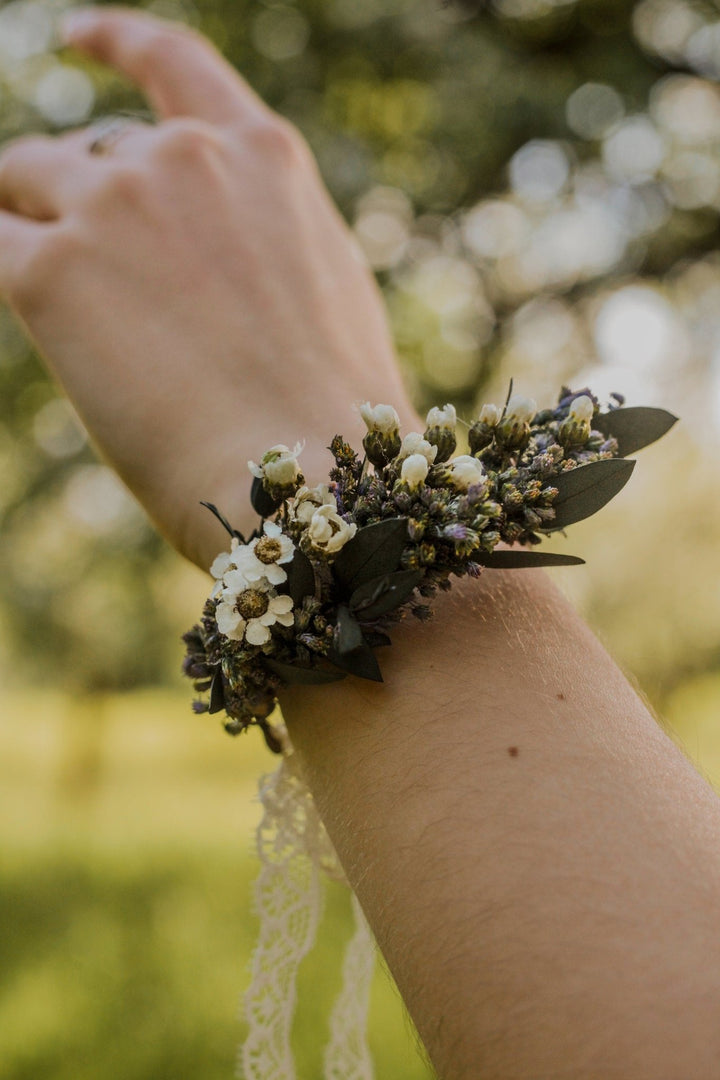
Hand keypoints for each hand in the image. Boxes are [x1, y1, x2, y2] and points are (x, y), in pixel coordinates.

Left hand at [0, 6, 417, 567]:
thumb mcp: (321, 288)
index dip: (118, 42)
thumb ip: (259, 234)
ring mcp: (111, 207)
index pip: (173, 63)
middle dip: (75, 196)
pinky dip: (2, 268)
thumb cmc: (329, 414)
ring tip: (67, 306)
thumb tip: (197, 244)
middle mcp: (183, 159)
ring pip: (24, 184)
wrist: (309, 479)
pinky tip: (30, 302)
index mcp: (261, 157)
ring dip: (31, 229)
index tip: (77, 36)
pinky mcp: (49, 273)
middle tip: (85, 268)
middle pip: (86, 150)